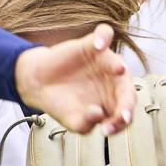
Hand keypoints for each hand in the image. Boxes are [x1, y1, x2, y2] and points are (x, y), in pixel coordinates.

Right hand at [14, 24, 134, 135]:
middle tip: (121, 113)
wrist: (38, 84)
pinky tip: (97, 46)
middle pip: (127, 89)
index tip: (106, 131)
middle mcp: (114, 82)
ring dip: (118, 65)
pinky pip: (104, 35)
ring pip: (118, 62)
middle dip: (126, 102)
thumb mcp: (72, 121)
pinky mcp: (91, 45)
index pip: (125, 112)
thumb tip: (98, 114)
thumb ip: (86, 123)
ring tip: (118, 69)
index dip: (120, 123)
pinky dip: (103, 37)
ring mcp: (104, 62)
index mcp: (114, 102)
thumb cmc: (61, 103)